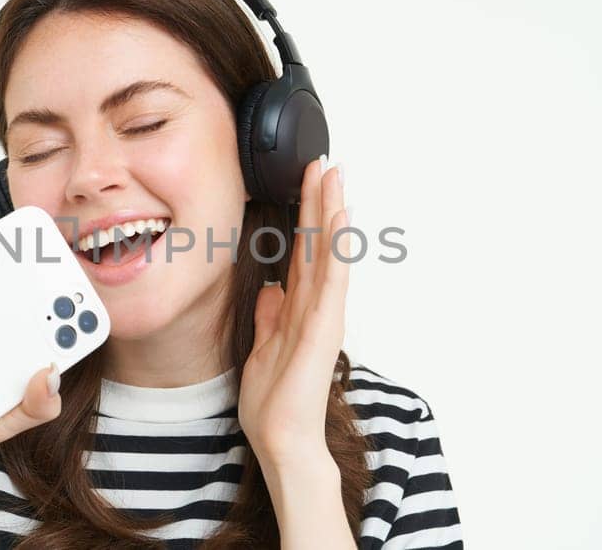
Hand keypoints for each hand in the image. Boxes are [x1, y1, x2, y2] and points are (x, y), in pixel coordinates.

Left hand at [238, 157, 349, 465]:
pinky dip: (337, 247)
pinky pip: (332, 279)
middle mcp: (315, 306)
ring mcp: (323, 315)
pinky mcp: (324, 327)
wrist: (282, 438)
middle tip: (325, 162)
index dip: (306, 216)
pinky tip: (339, 219)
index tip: (307, 182)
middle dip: (321, 201)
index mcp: (299, 309)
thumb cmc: (274, 403)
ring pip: (329, 253)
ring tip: (335, 176)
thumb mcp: (262, 348)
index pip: (304, 252)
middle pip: (319, 244)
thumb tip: (271, 289)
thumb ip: (269, 317)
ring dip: (332, 213)